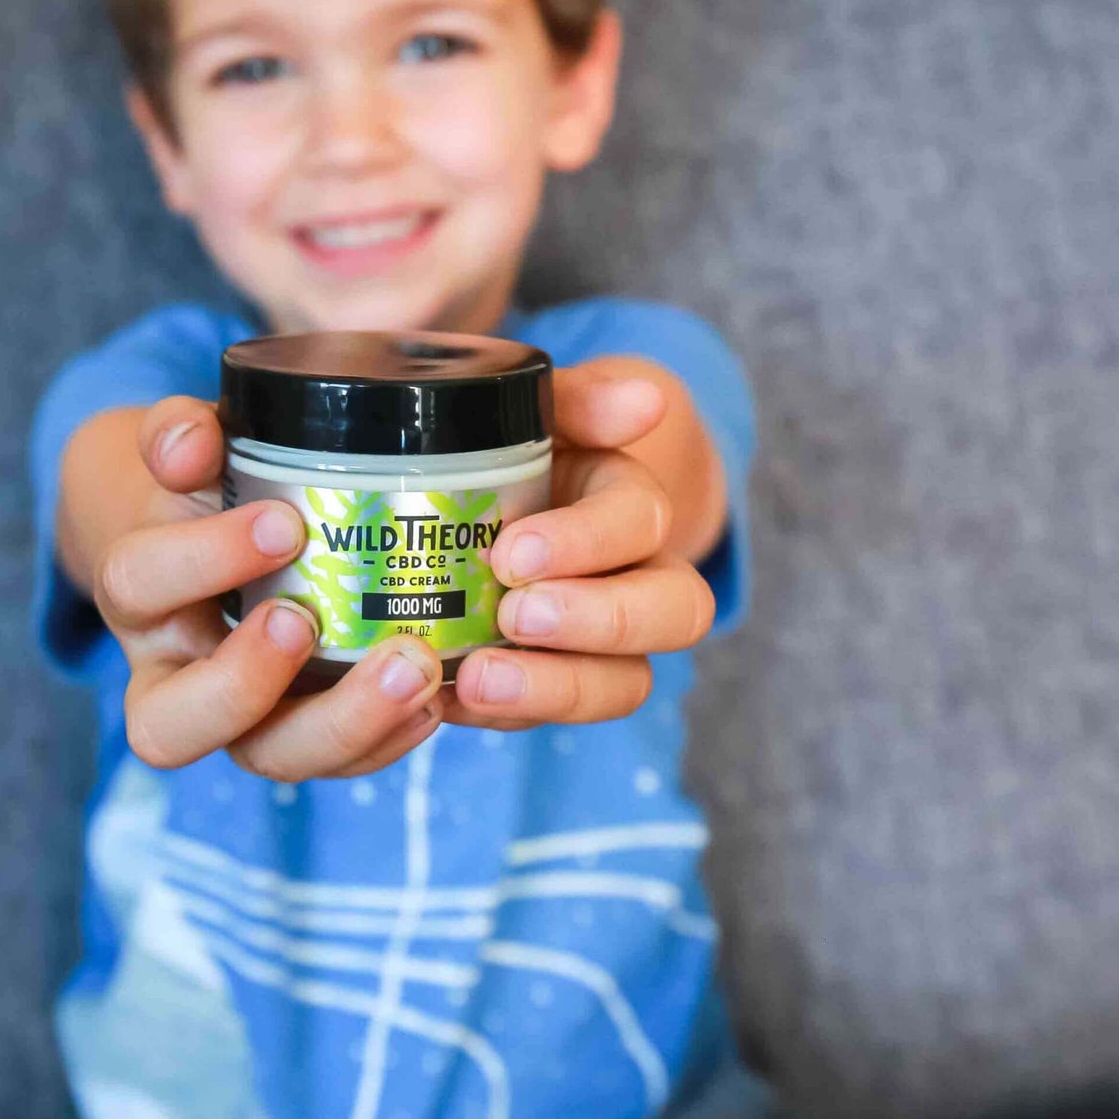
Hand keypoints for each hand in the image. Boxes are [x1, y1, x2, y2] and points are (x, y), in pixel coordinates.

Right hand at [93, 397, 444, 781]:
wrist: (219, 541)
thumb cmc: (211, 494)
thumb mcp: (190, 454)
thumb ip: (180, 434)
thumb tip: (188, 445)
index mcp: (138, 594)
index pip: (140, 584)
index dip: (205, 560)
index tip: (285, 522)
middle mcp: (172, 675)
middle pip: (171, 724)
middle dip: (243, 683)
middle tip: (306, 622)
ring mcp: (238, 720)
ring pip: (264, 757)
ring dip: (342, 724)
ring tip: (412, 668)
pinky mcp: (301, 734)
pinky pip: (333, 762)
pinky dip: (386, 739)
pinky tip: (435, 697)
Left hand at [439, 360, 719, 729]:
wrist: (470, 497)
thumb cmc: (511, 448)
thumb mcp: (535, 412)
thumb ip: (580, 400)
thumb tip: (647, 400)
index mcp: (631, 503)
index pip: (643, 522)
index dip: (587, 542)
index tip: (512, 552)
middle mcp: (639, 577)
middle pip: (672, 613)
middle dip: (596, 621)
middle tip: (515, 615)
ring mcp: (602, 643)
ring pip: (626, 682)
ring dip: (557, 688)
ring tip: (478, 679)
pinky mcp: (552, 686)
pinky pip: (549, 718)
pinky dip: (502, 714)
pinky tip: (446, 699)